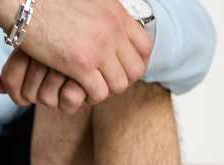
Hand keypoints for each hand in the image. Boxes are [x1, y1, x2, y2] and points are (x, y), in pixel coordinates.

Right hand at [0, 0, 152, 103]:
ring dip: (105, 89)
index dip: (136, 62)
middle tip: (105, 81)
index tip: (122, 68)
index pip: (145, 47)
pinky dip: (90, 96)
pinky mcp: (80, 64)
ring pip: (118, 85)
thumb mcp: (88, 0)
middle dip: (122, 80)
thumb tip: (110, 19)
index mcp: (116, 13)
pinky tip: (77, 88)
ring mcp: (99, 48)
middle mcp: (113, 30)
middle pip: (136, 70)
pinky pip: (99, 93)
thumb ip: (104, 13)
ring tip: (89, 85)